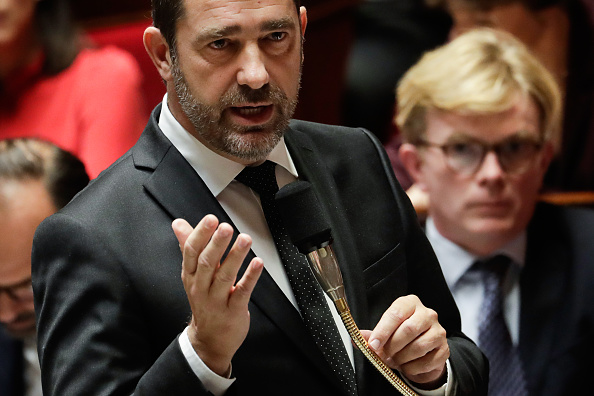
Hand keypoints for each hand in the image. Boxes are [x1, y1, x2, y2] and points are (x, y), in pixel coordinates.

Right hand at [172, 214, 263, 375]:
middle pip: (207, 263)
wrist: (209, 340)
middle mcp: (201, 287)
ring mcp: (217, 300)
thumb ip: (188, 246)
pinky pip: (242, 292)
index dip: (201, 234)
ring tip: (245, 239)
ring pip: (225, 276)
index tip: (210, 219)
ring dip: (235, 256)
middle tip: (226, 227)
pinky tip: (257, 263)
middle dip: (217, 244)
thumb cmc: (204, 301)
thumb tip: (178, 223)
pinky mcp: (233, 311)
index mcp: (191, 276)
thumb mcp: (192, 274)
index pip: (192, 252)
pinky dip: (250, 277)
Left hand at [361, 295, 448, 388]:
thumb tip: (357, 338)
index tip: (373, 344)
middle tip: (384, 355)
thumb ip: (371, 334)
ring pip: (418, 346)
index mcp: (410, 304)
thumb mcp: (386, 332)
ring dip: (402, 358)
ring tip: (395, 360)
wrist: (424, 351)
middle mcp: (427, 314)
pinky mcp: (444, 349)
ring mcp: (438, 331)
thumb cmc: (402, 336)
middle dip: (392, 346)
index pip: (396, 313)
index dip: (383, 330)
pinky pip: (427, 361)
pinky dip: (413, 368)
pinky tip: (407, 366)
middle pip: (408, 329)